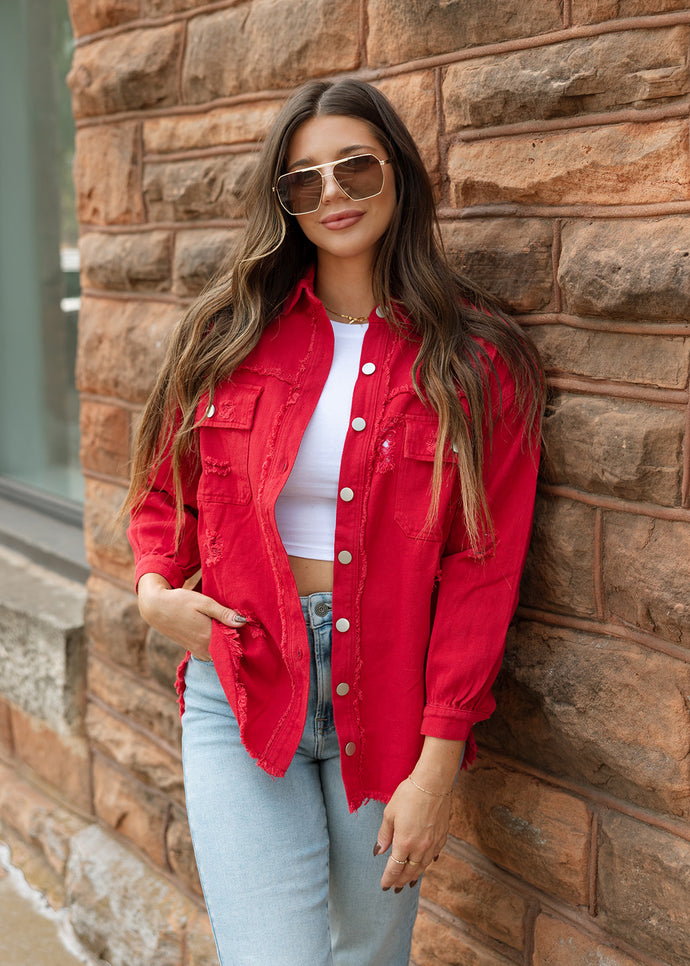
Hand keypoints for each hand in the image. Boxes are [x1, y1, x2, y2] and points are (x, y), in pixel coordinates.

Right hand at [137, 572, 245, 660]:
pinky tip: (219, 631)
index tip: (250, 626)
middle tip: (242, 625)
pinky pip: (212, 652)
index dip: (244, 635)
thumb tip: (243, 622)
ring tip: (230, 627)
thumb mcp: (203, 602)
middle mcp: (204, 648)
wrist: (155, 607)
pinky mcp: (194, 650)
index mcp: (208, 636)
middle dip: (237, 640)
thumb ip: (223, 613)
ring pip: (220, 651)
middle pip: (229, 649)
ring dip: (227, 642)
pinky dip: (218, 644)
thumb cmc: (179, 601)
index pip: (235, 642)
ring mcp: (198, 651)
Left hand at [374, 776, 450, 891]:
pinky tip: (425, 863)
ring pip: (423, 866)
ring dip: (415, 875)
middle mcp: (420, 847)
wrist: (433, 783)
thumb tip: (379, 851)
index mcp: (404, 842)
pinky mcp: (442, 837)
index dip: (388, 879)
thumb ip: (384, 834)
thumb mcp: (390, 813)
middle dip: (401, 881)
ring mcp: (433, 843)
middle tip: (396, 888)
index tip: (384, 886)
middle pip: (410, 871)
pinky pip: (434, 855)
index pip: (394, 868)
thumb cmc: (408, 794)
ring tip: (409, 881)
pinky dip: (427, 862)